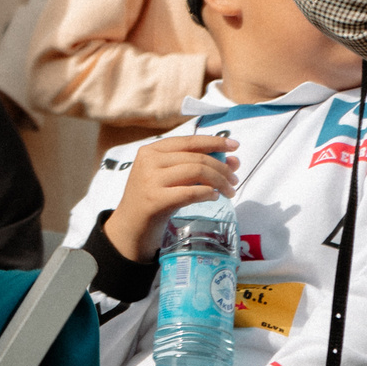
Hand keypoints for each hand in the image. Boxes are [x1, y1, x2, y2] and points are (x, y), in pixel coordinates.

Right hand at [104, 133, 239, 261]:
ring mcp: (150, 180)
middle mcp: (149, 161)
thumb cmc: (155, 197)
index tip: (234, 146)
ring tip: (229, 191)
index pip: (188, 141)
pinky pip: (191, 192)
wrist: (132, 223)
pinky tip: (214, 197)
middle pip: (197, 158)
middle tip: (234, 180)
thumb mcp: (171, 176)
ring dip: (220, 181)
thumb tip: (233, 161)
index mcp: (151, 150)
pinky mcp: (155, 199)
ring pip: (196, 172)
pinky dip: (208, 193)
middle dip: (222, 168)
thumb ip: (198, 165)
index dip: (214, 142)